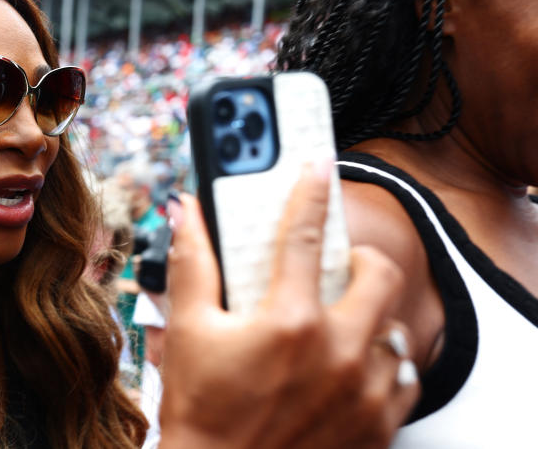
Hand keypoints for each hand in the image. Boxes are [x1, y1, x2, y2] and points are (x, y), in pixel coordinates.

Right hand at [159, 165, 418, 448]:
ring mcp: (365, 391)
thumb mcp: (188, 331)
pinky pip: (403, 376)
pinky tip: (351, 368)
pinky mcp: (379, 425)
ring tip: (335, 326)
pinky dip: (383, 365)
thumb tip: (185, 212)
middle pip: (379, 274)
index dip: (310, 191)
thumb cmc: (201, 413)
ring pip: (395, 328)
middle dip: (361, 261)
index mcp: (289, 322)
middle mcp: (338, 352)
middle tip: (338, 267)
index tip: (316, 165)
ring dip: (368, 319)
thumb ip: (193, 263)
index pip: (305, 235)